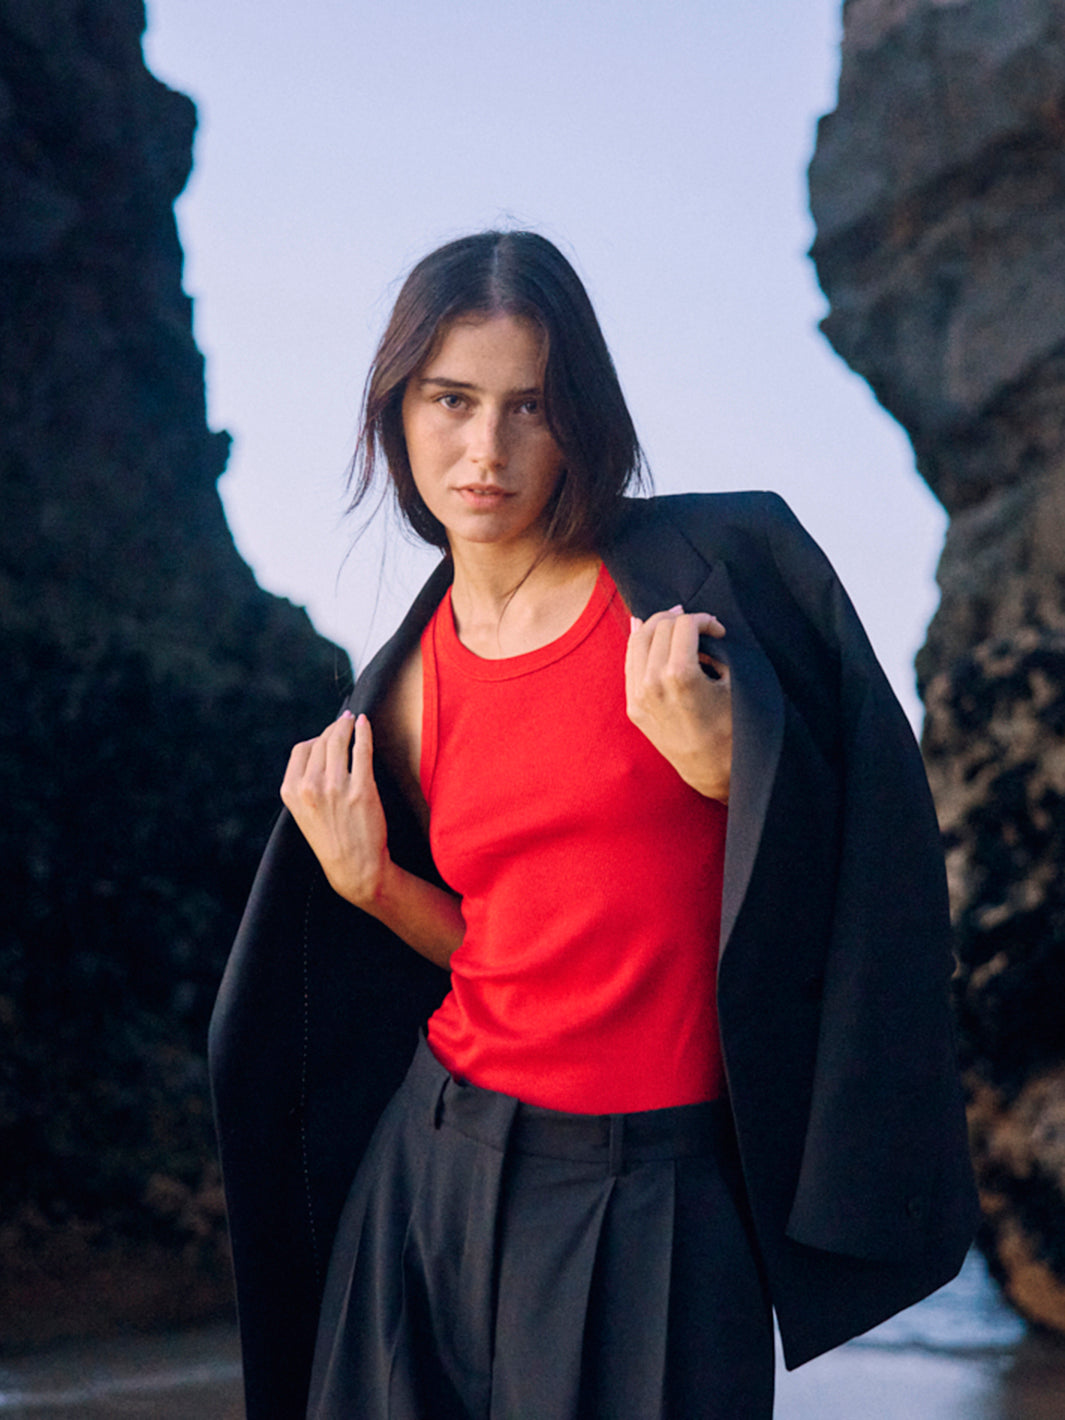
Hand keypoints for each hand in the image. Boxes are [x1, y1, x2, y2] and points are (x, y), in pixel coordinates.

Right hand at [280, 710, 388, 906]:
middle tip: (345, 722)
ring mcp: (336, 787)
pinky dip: (364, 732)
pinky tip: (366, 724)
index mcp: (291, 792)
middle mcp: (310, 787)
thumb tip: (318, 749)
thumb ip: (304, 784)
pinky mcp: (361, 789)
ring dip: (347, 726)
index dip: (316, 738)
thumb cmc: (332, 839)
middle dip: (334, 729)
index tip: (328, 735)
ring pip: (339, 741)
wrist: (354, 868)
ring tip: (354, 721)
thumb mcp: (303, 813)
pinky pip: (362, 749)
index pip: (301, 750)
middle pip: (321, 742)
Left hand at [625, 605, 731, 801]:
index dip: (705, 620)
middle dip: (681, 619)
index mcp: (680, 676)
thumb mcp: (732, 684)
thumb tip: (695, 629)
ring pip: (638, 639)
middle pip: (660, 627)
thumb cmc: (731, 728)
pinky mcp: (633, 706)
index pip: (685, 625)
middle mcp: (652, 683)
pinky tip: (650, 633)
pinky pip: (630, 662)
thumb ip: (714, 650)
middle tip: (699, 627)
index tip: (718, 630)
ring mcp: (639, 696)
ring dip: (657, 626)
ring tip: (675, 624)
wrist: (712, 770)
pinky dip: (640, 644)